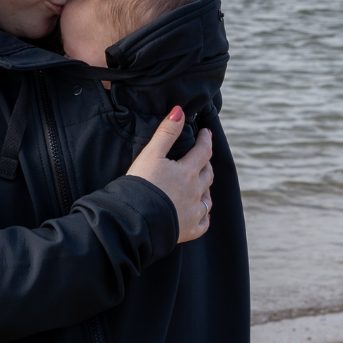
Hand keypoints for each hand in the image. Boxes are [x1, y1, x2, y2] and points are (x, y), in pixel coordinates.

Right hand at [127, 107, 213, 243]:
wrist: (134, 220)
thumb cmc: (140, 185)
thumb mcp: (150, 154)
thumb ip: (166, 133)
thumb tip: (179, 111)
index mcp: (187, 172)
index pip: (203, 151)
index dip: (205, 140)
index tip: (206, 133)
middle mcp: (195, 192)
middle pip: (207, 175)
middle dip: (206, 163)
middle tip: (203, 157)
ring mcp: (193, 213)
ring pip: (207, 200)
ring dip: (206, 189)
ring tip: (203, 185)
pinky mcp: (187, 231)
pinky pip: (202, 225)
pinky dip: (204, 218)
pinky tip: (204, 215)